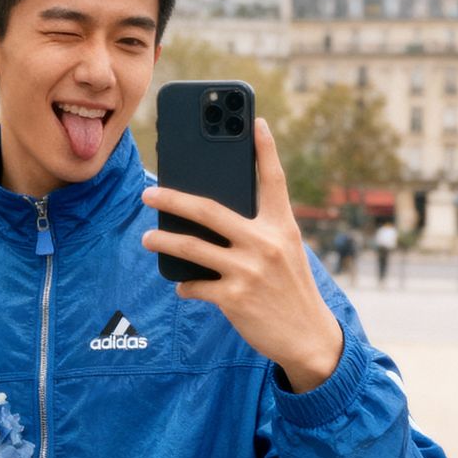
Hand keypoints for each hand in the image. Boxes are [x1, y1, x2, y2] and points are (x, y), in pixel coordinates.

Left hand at [141, 118, 344, 392]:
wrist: (309, 338)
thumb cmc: (290, 289)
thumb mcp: (286, 253)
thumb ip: (259, 231)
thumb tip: (210, 219)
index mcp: (282, 227)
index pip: (273, 180)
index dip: (265, 149)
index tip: (254, 120)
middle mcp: (266, 243)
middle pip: (209, 210)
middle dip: (173, 197)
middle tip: (148, 192)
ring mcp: (249, 270)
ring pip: (191, 247)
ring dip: (163, 240)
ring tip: (147, 237)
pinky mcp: (235, 298)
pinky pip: (196, 285)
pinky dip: (185, 285)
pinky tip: (182, 285)